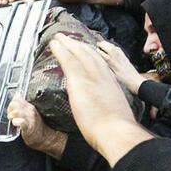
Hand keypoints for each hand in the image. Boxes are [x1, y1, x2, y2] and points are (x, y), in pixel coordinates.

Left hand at [7, 96, 66, 157]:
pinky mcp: (29, 127)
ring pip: (16, 112)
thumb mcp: (29, 112)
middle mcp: (30, 110)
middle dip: (9, 110)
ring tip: (13, 120)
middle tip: (11, 117)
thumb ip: (22, 105)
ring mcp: (30, 118)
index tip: (12, 110)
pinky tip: (16, 124)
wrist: (44, 136)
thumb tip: (16, 95)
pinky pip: (20, 122)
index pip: (17, 99)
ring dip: (11, 116)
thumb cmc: (35, 125)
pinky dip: (15, 122)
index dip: (11, 104)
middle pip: (14, 104)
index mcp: (30, 106)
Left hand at [49, 35, 152, 164]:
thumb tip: (99, 105)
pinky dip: (61, 51)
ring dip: (67, 43)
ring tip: (58, 38)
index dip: (89, 53)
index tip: (82, 49)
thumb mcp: (113, 110)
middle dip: (77, 45)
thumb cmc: (115, 128)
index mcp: (111, 83)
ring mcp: (92, 78)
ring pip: (79, 54)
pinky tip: (54, 45)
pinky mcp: (81, 82)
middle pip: (89, 54)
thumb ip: (105, 103)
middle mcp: (103, 76)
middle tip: (67, 38)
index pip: (99, 63)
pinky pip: (69, 61)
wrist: (116, 132)